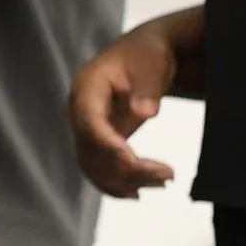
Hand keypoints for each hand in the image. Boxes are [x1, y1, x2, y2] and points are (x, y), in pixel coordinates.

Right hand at [67, 27, 177, 198]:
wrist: (140, 56)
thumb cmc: (145, 56)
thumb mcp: (151, 65)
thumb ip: (147, 88)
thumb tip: (144, 112)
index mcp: (85, 88)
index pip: (88, 120)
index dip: (105, 141)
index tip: (129, 158)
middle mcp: (78, 112)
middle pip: (92, 149)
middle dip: (127, 167)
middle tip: (167, 174)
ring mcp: (85, 130)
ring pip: (95, 166)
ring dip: (127, 180)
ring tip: (165, 180)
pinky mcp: (96, 143)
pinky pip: (100, 169)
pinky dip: (119, 182)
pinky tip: (143, 189)